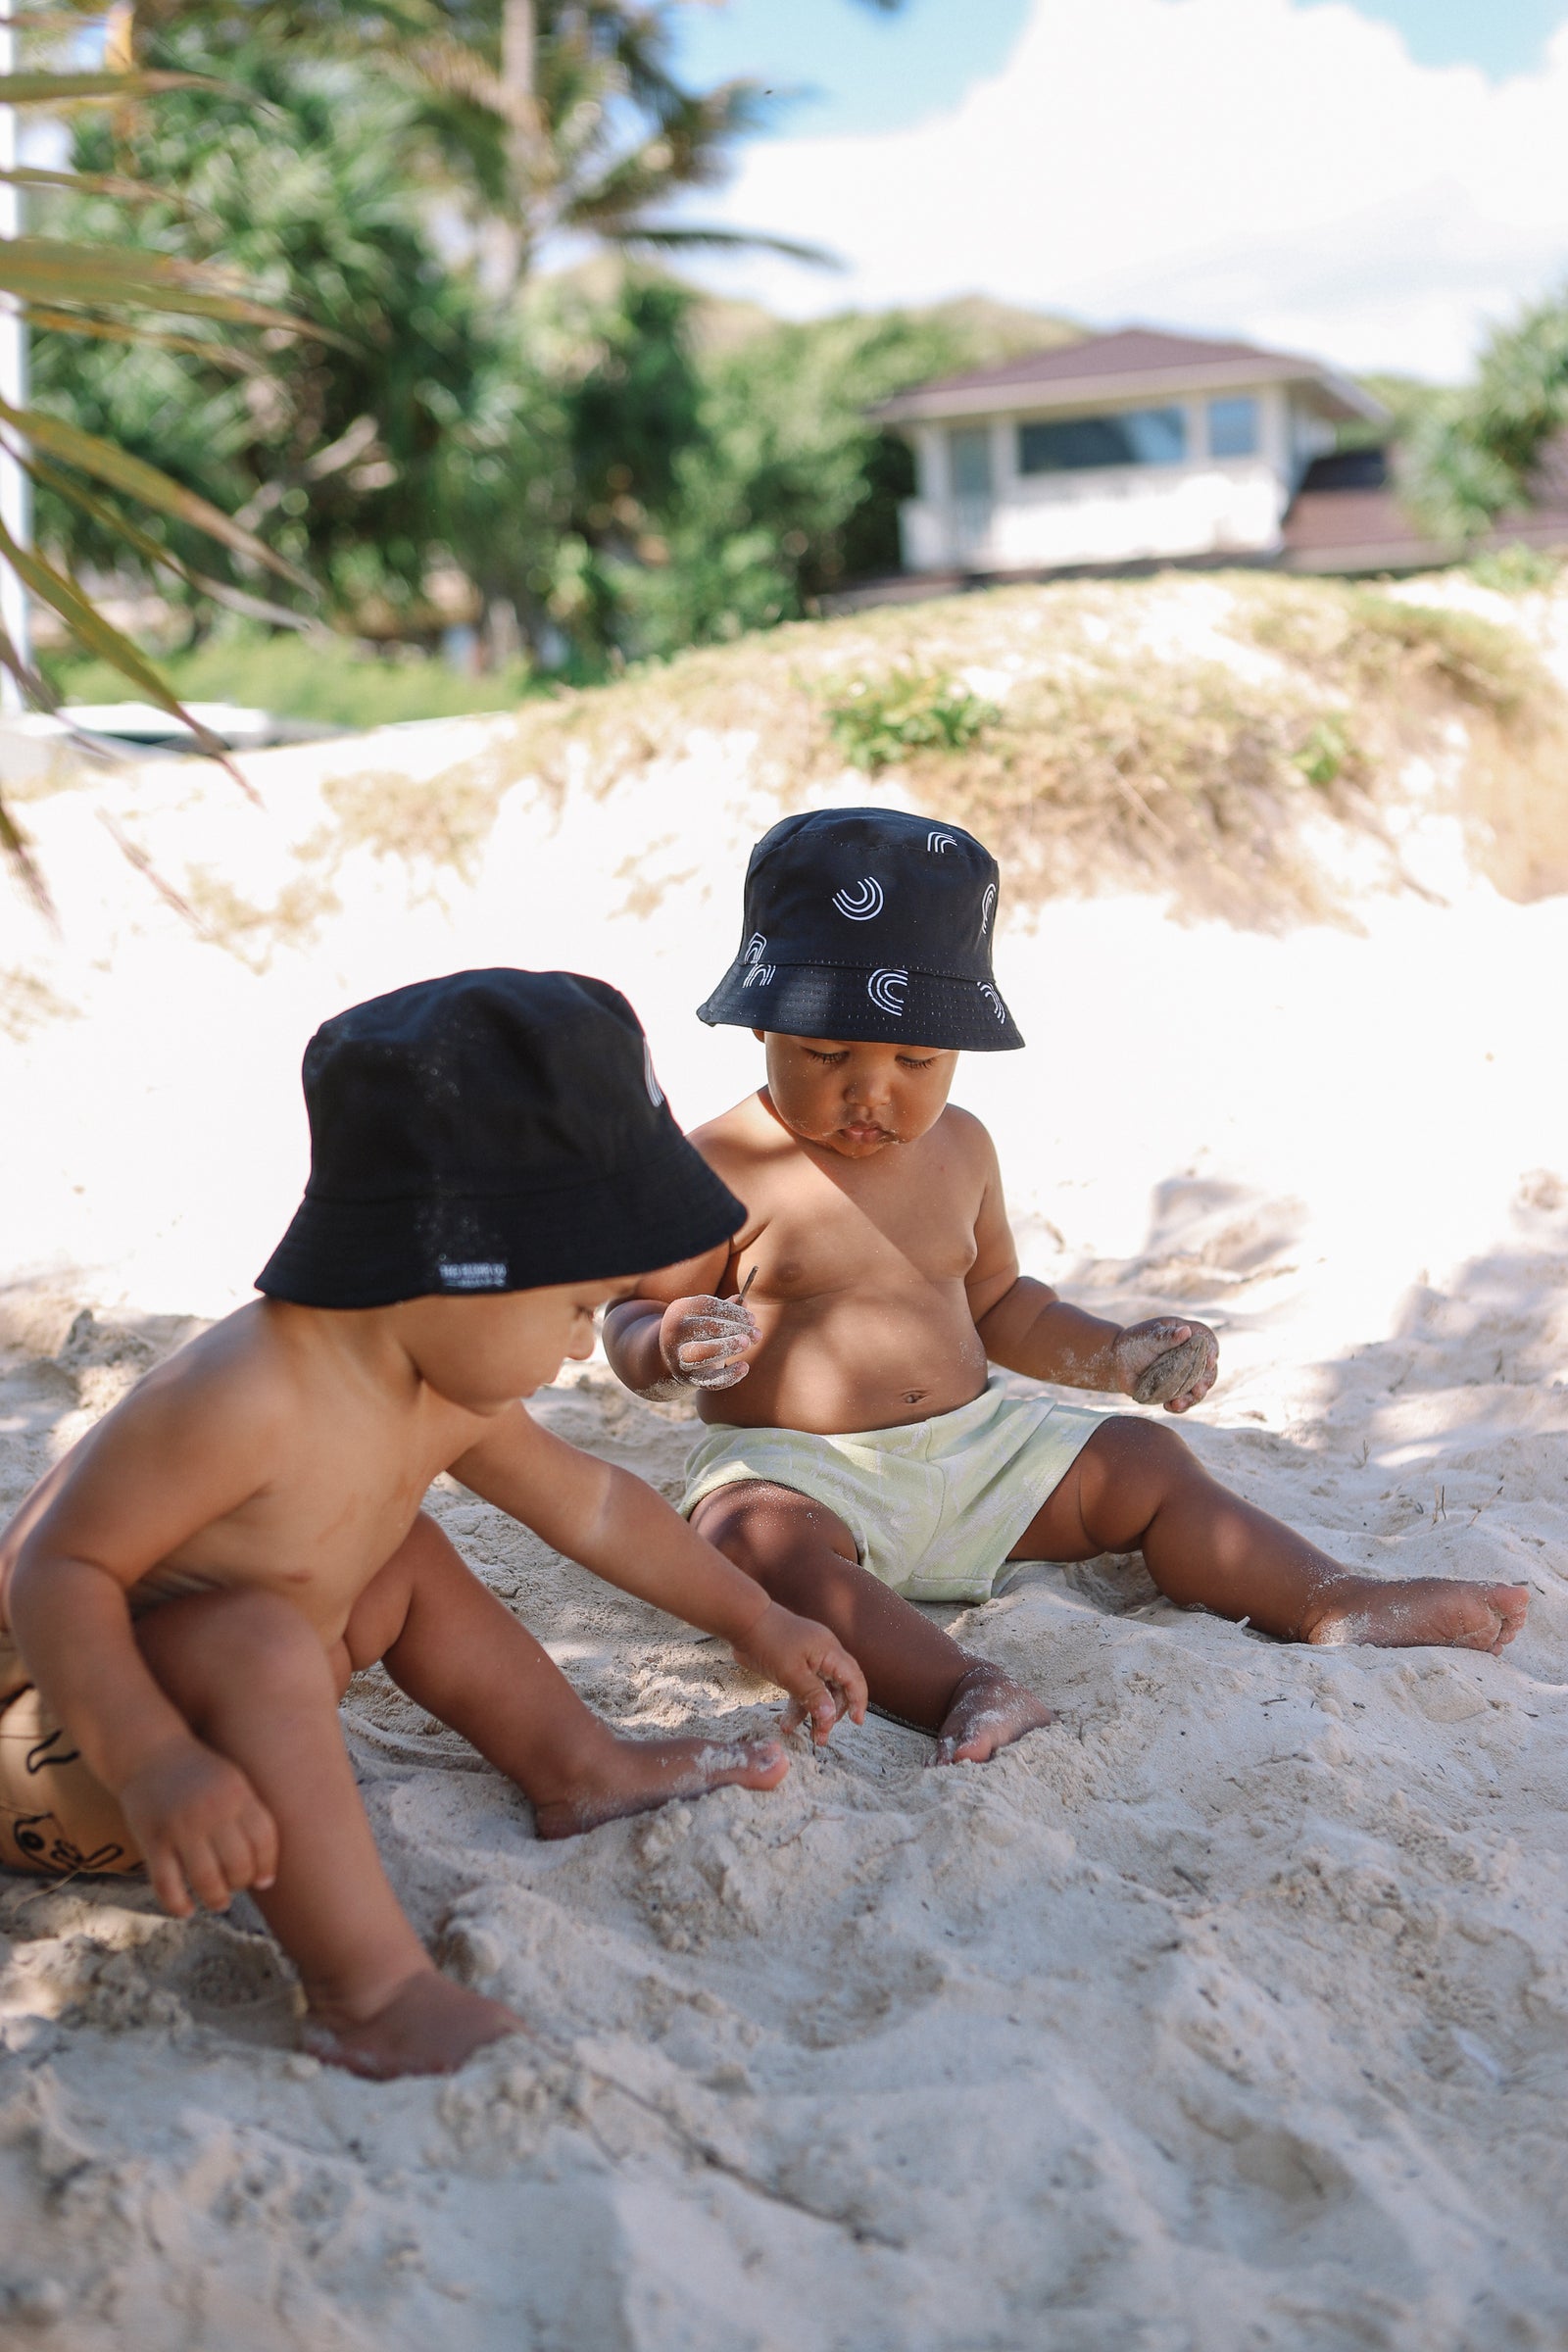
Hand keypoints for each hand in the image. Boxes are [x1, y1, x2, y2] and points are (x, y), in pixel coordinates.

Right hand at [117, 1738, 277, 1918]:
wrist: (150, 1752)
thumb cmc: (198, 1773)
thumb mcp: (233, 1782)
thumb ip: (251, 1816)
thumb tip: (266, 1872)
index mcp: (236, 1794)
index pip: (264, 1840)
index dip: (267, 1866)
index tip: (264, 1881)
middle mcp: (212, 1811)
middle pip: (238, 1864)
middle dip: (241, 1883)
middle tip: (236, 1887)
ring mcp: (181, 1827)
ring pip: (205, 1879)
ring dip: (216, 1899)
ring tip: (219, 1902)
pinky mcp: (153, 1841)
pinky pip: (167, 1884)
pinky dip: (177, 1905)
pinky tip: (186, 1910)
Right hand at [659, 1293, 759, 1390]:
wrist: (670, 1361)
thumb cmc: (695, 1332)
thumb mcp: (704, 1316)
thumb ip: (723, 1308)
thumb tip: (744, 1300)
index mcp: (678, 1312)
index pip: (706, 1305)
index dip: (731, 1311)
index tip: (751, 1319)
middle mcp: (675, 1335)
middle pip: (708, 1327)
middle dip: (736, 1329)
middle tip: (757, 1333)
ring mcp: (680, 1358)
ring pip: (703, 1353)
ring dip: (728, 1347)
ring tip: (748, 1343)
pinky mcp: (690, 1379)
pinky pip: (709, 1380)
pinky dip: (729, 1376)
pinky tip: (744, 1367)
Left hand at [731, 1600, 867, 1745]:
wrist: (744, 1621)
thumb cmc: (769, 1642)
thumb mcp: (791, 1672)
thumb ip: (812, 1694)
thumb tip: (830, 1716)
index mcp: (829, 1652)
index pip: (854, 1679)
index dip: (858, 1700)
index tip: (857, 1722)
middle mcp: (824, 1655)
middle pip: (838, 1689)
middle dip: (832, 1714)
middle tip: (822, 1737)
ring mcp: (809, 1659)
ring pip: (820, 1691)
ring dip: (814, 1714)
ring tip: (807, 1736)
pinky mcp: (795, 1665)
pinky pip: (803, 1688)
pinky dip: (797, 1705)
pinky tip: (786, 1723)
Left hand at [1112, 1317, 1217, 1412]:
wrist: (1118, 1364)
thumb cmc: (1134, 1343)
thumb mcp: (1148, 1337)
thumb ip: (1166, 1336)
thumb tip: (1186, 1331)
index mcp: (1188, 1336)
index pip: (1207, 1341)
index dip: (1212, 1350)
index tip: (1210, 1361)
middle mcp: (1192, 1356)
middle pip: (1208, 1369)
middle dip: (1205, 1381)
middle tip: (1199, 1390)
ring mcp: (1186, 1376)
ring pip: (1199, 1388)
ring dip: (1192, 1398)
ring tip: (1178, 1403)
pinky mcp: (1177, 1391)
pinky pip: (1185, 1401)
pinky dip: (1180, 1406)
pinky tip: (1170, 1406)